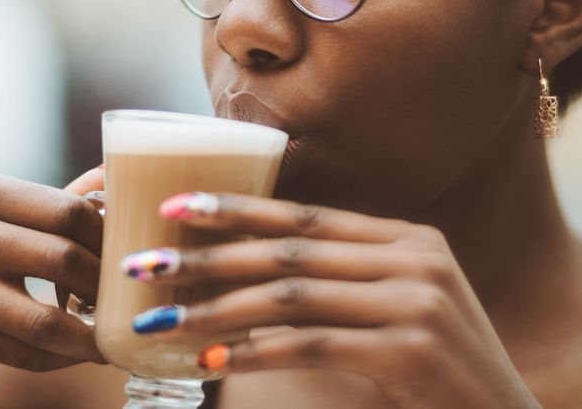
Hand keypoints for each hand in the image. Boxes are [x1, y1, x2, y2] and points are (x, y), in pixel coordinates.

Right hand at [0, 169, 107, 372]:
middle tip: (127, 299)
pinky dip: (63, 355)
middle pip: (65, 258)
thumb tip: (116, 177)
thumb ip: (53, 201)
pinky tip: (83, 350)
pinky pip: (24, 350)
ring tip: (114, 334)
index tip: (128, 258)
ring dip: (91, 334)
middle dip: (106, 287)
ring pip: (45, 319)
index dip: (112, 240)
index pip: (72, 210)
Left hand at [121, 192, 538, 407]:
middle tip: (143, 264)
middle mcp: (415, 259)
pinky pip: (311, 345)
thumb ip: (346, 283)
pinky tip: (209, 363)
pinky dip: (253, 353)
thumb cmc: (439, 374)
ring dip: (215, 309)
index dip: (237, 209)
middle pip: (290, 251)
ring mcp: (417, 302)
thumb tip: (252, 271)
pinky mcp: (411, 350)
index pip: (307, 216)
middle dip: (208, 255)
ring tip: (159, 322)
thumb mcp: (401, 309)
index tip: (174, 207)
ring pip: (292, 296)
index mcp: (409, 239)